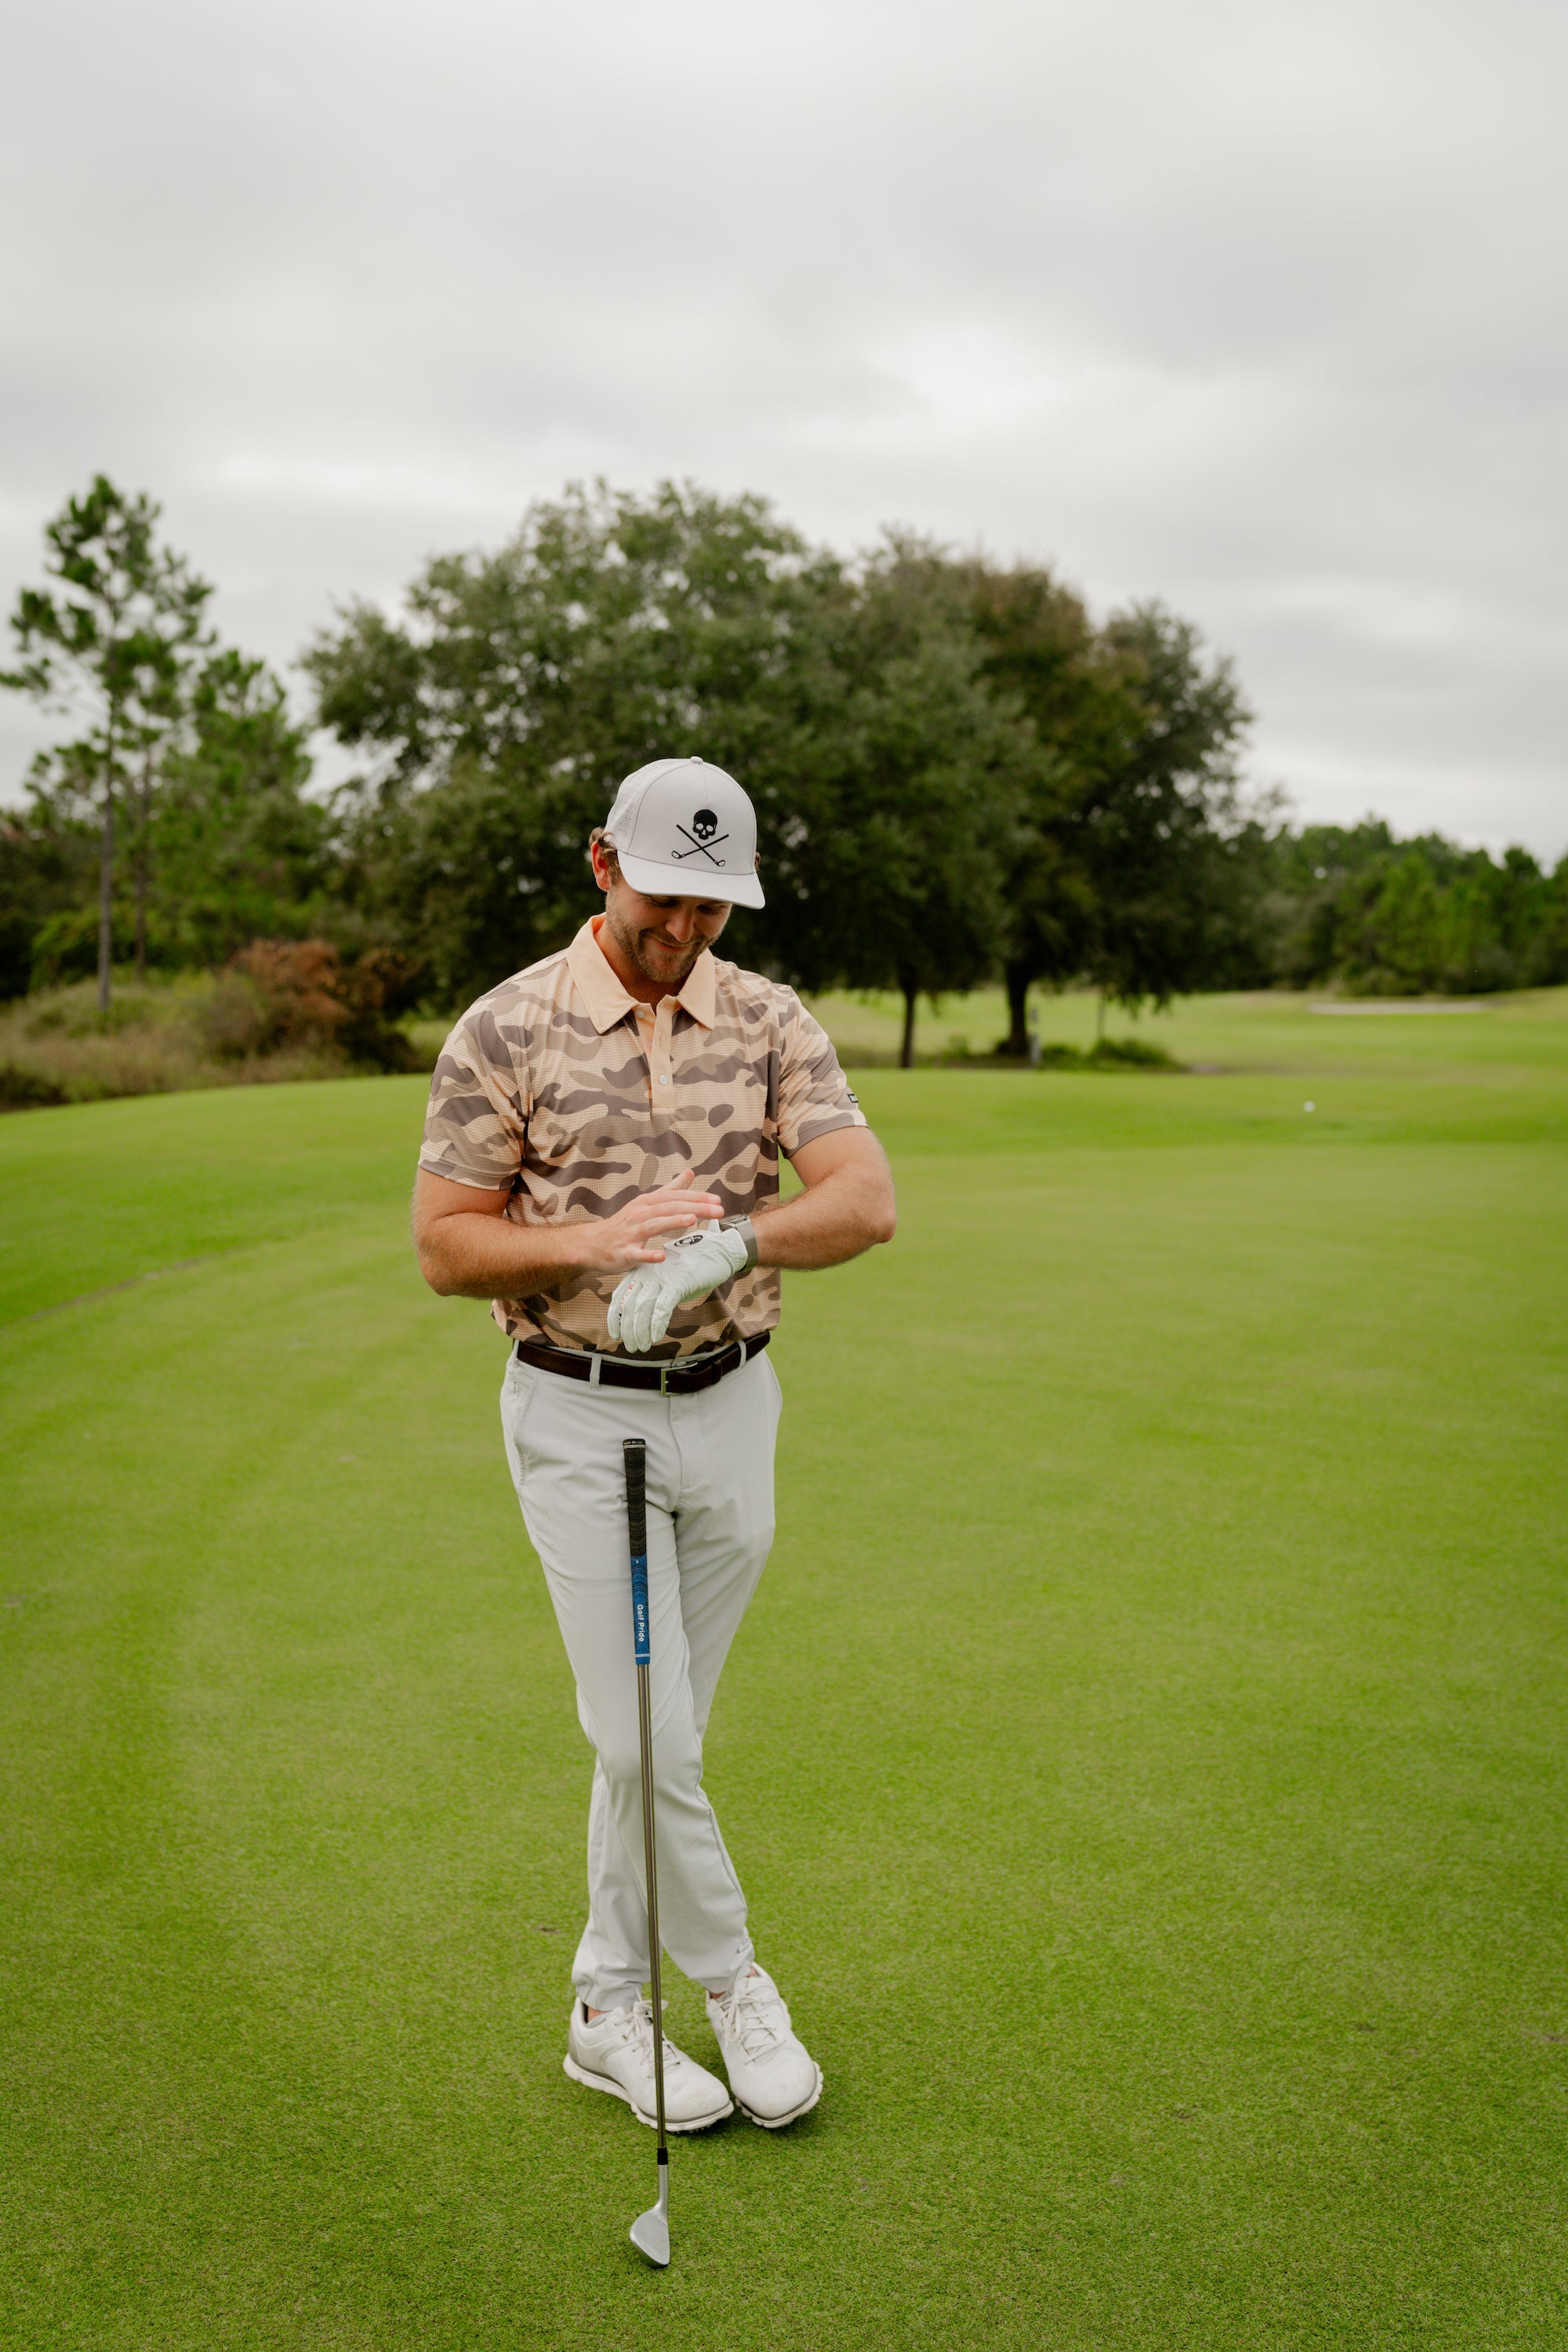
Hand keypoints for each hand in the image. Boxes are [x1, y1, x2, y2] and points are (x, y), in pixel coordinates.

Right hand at [580, 1171, 724, 1276]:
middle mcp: (639, 1214)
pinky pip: (636, 1253)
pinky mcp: (623, 1252)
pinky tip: (661, 1256)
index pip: (675, 1197)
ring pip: (652, 1225)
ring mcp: (630, 1233)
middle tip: (717, 1210)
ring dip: (672, 1222)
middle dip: (694, 1208)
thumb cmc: (624, 1224)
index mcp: (646, 1203)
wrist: (592, 1244)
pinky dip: (648, 1255)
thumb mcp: (646, 1203)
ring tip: (692, 1221)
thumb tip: (690, 1173)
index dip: (696, 1197)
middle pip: (668, 1208)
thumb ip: (670, 1189)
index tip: (717, 1200)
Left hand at [607, 1223, 749, 1352]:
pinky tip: (655, 1337)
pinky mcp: (677, 1283)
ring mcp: (661, 1278)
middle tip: (630, 1345)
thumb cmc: (695, 1264)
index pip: (620, 1295)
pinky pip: (662, 1309)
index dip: (615, 1317)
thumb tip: (652, 1315)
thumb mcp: (670, 1277)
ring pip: (642, 1309)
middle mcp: (648, 1274)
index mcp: (643, 1271)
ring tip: (641, 1346)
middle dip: (626, 1329)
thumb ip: (659, 1292)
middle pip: (628, 1305)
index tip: (615, 1333)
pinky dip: (656, 1326)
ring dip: (640, 1331)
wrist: (719, 1249)